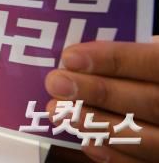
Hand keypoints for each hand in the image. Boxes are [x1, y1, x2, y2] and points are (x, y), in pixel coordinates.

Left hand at [45, 38, 158, 162]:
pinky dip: (117, 156)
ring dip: (98, 125)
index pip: (153, 62)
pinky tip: (87, 143)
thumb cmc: (156, 73)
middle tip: (56, 83)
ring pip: (148, 137)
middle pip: (150, 102)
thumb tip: (85, 57)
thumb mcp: (155, 53)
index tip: (71, 57)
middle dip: (98, 92)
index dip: (114, 59)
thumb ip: (134, 54)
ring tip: (60, 111)